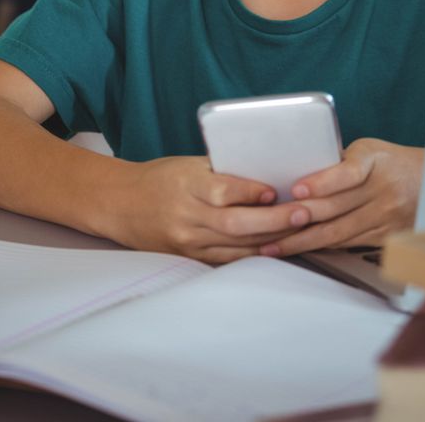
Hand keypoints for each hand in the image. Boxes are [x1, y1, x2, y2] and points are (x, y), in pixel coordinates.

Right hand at [111, 155, 304, 264]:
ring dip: (272, 240)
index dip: (252, 192)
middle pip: (236, 224)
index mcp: (186, 185)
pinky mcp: (191, 257)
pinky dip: (254, 255)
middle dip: (274, 220)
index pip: (224, 190)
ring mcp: (188, 241)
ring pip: (237, 246)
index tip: (277, 190)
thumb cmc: (160, 178)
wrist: (121, 204)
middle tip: (303, 213)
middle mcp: (187, 216)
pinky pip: (228, 260)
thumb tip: (265, 169)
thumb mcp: (187, 165)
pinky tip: (276, 248)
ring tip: (300, 231)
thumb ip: (222, 171)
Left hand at [258, 139, 424, 257]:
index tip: (296, 190)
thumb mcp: (368, 151)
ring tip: (272, 246)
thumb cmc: (389, 162)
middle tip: (267, 226)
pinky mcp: (385, 238)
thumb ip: (337, 163)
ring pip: (337, 233)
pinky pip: (347, 244)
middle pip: (335, 209)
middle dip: (298, 219)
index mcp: (374, 161)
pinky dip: (320, 247)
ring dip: (302, 241)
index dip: (321, 183)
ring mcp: (384, 218)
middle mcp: (381, 191)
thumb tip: (295, 170)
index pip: (346, 173)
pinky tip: (299, 251)